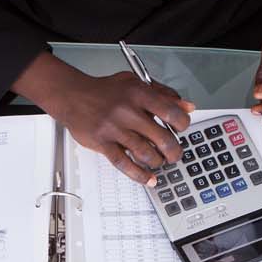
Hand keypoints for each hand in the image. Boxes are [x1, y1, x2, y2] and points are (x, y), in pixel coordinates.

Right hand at [12, 54, 193, 185]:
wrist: (73, 96)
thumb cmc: (105, 91)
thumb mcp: (136, 83)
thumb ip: (163, 94)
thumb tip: (188, 106)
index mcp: (139, 94)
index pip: (171, 112)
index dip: (182, 124)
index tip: (181, 128)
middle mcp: (127, 111)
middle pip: (162, 138)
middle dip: (173, 151)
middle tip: (174, 153)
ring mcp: (114, 129)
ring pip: (145, 153)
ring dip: (158, 161)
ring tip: (160, 161)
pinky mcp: (103, 143)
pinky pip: (124, 164)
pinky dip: (139, 174)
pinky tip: (148, 178)